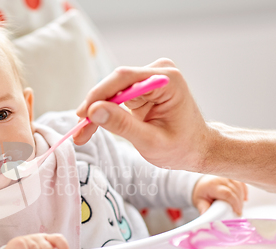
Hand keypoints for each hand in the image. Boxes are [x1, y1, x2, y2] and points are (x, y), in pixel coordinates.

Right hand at [74, 58, 209, 171]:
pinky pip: (114, 98)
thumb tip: (93, 110)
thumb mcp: (150, 141)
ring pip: (111, 92)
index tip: (82, 115)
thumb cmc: (181, 147)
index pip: (124, 79)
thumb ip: (122, 125)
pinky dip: (103, 113)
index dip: (99, 95)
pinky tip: (91, 127)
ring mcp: (148, 79)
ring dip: (95, 112)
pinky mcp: (140, 89)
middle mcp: (157, 73)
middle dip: (94, 107)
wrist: (196, 149)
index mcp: (167, 80)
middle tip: (79, 130)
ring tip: (82, 134)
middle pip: (114, 84)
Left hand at [192, 175, 247, 214]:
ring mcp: (227, 176)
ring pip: (239, 187)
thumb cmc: (201, 192)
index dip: (234, 203)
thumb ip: (204, 208)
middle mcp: (220, 178)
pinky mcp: (233, 177)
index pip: (227, 193)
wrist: (202, 182)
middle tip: (238, 212)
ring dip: (241, 198)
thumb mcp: (199, 201)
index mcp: (212, 184)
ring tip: (238, 207)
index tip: (237, 212)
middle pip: (235, 190)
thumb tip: (207, 217)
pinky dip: (244, 192)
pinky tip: (244, 199)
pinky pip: (242, 184)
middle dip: (238, 203)